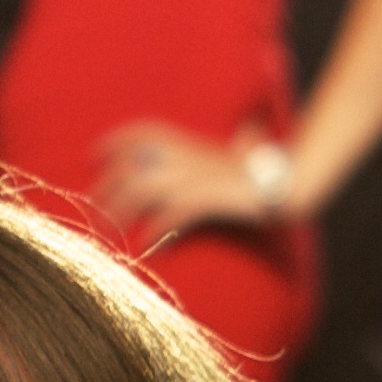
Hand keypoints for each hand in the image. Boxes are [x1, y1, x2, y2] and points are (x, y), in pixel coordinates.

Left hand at [95, 120, 288, 239]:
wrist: (288, 179)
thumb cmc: (263, 167)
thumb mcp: (235, 150)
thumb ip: (221, 144)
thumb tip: (238, 133)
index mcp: (188, 140)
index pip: (139, 133)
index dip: (113, 142)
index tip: (94, 155)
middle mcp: (185, 154)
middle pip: (130, 165)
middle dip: (106, 188)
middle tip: (94, 209)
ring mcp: (194, 176)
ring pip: (140, 190)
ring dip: (120, 213)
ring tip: (108, 234)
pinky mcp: (205, 199)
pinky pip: (170, 216)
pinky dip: (155, 232)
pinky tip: (145, 248)